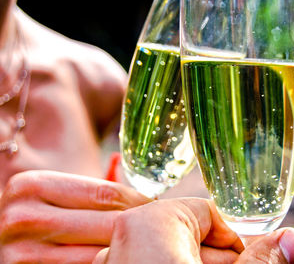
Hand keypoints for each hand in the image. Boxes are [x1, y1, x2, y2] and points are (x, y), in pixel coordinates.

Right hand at [0, 170, 150, 262]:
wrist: (3, 243)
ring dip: (127, 248)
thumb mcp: (55, 194)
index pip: (106, 194)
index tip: (157, 206)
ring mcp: (20, 252)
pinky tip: (119, 257)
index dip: (138, 201)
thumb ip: (87, 183)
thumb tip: (116, 158)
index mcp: (30, 185)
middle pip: (108, 222)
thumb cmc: (36, 216)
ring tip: (146, 243)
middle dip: (138, 225)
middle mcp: (21, 216)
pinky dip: (107, 263)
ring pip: (101, 252)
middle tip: (160, 225)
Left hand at [93, 198, 293, 263]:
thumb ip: (260, 262)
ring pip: (169, 253)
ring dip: (195, 263)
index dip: (236, 242)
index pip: (208, 214)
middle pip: (189, 235)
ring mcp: (113, 260)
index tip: (249, 263)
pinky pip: (146, 261)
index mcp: (148, 224)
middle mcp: (122, 237)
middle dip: (218, 257)